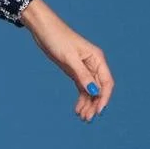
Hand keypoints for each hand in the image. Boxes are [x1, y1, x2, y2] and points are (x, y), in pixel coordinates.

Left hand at [19, 0, 112, 122]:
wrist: (43, 30)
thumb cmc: (57, 38)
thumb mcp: (69, 58)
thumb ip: (82, 75)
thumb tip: (94, 91)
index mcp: (97, 59)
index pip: (106, 83)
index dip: (104, 98)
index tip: (99, 111)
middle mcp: (94, 64)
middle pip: (98, 89)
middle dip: (94, 104)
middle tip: (87, 119)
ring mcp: (84, 68)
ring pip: (90, 90)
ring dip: (88, 104)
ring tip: (82, 117)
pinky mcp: (74, 71)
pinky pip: (82, 87)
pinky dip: (81, 98)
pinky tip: (78, 109)